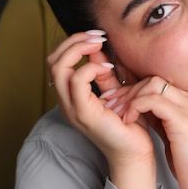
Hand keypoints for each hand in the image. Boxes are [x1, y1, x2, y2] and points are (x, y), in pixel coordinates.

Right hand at [46, 31, 156, 167]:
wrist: (135, 152)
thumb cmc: (128, 124)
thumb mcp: (115, 92)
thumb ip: (104, 73)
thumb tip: (98, 49)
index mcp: (71, 96)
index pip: (57, 61)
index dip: (73, 43)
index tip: (97, 36)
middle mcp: (67, 102)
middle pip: (53, 60)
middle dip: (73, 41)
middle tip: (97, 36)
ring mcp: (72, 108)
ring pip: (58, 67)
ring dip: (79, 49)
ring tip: (99, 45)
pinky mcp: (84, 113)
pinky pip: (77, 81)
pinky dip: (90, 67)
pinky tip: (107, 68)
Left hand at [101, 78, 187, 188]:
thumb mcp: (175, 135)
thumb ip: (162, 118)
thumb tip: (140, 109)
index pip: (159, 82)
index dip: (135, 90)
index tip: (118, 103)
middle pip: (155, 80)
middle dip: (129, 91)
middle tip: (112, 106)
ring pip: (153, 85)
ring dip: (130, 98)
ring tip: (119, 114)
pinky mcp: (184, 121)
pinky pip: (153, 101)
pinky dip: (135, 107)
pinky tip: (128, 121)